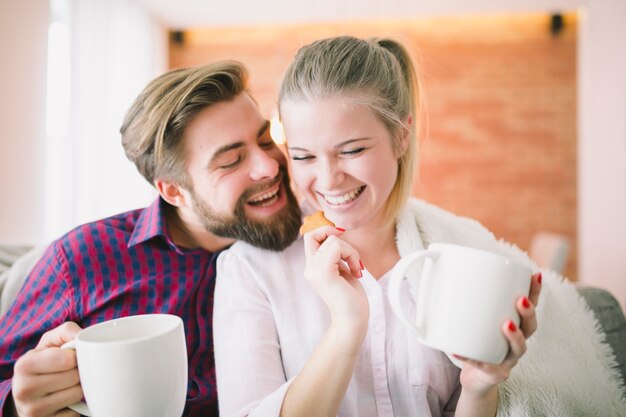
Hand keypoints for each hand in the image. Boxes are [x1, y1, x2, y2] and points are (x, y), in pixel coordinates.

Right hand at [11, 322, 83, 416]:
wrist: (30, 392)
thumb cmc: (46, 361)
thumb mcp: (51, 342)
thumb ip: (67, 331)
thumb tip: (83, 337)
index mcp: (25, 365)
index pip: (69, 359)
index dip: (77, 356)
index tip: (72, 356)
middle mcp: (23, 389)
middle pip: (74, 377)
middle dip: (79, 372)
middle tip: (70, 371)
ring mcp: (32, 410)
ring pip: (76, 395)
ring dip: (79, 388)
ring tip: (68, 384)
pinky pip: (75, 413)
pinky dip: (76, 406)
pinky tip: (65, 400)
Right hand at [302, 226, 368, 333]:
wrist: (352, 321)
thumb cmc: (351, 299)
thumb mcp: (342, 270)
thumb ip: (336, 255)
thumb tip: (337, 233)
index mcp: (313, 268)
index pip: (310, 238)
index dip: (324, 231)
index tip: (342, 241)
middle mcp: (309, 268)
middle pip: (316, 234)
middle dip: (337, 238)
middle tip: (351, 256)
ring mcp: (314, 270)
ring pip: (332, 240)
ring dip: (351, 251)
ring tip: (357, 269)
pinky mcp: (323, 272)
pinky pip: (337, 247)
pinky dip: (351, 255)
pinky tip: (357, 271)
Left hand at [456, 272, 541, 395]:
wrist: (474, 378)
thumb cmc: (475, 342)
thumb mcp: (473, 319)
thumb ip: (462, 298)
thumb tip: (438, 267)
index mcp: (515, 325)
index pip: (530, 306)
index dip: (535, 292)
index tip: (535, 274)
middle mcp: (517, 342)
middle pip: (531, 327)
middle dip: (528, 312)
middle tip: (520, 299)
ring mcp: (508, 359)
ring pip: (519, 348)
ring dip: (515, 336)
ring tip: (506, 323)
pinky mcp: (494, 374)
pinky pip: (487, 367)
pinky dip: (472, 358)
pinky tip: (460, 352)